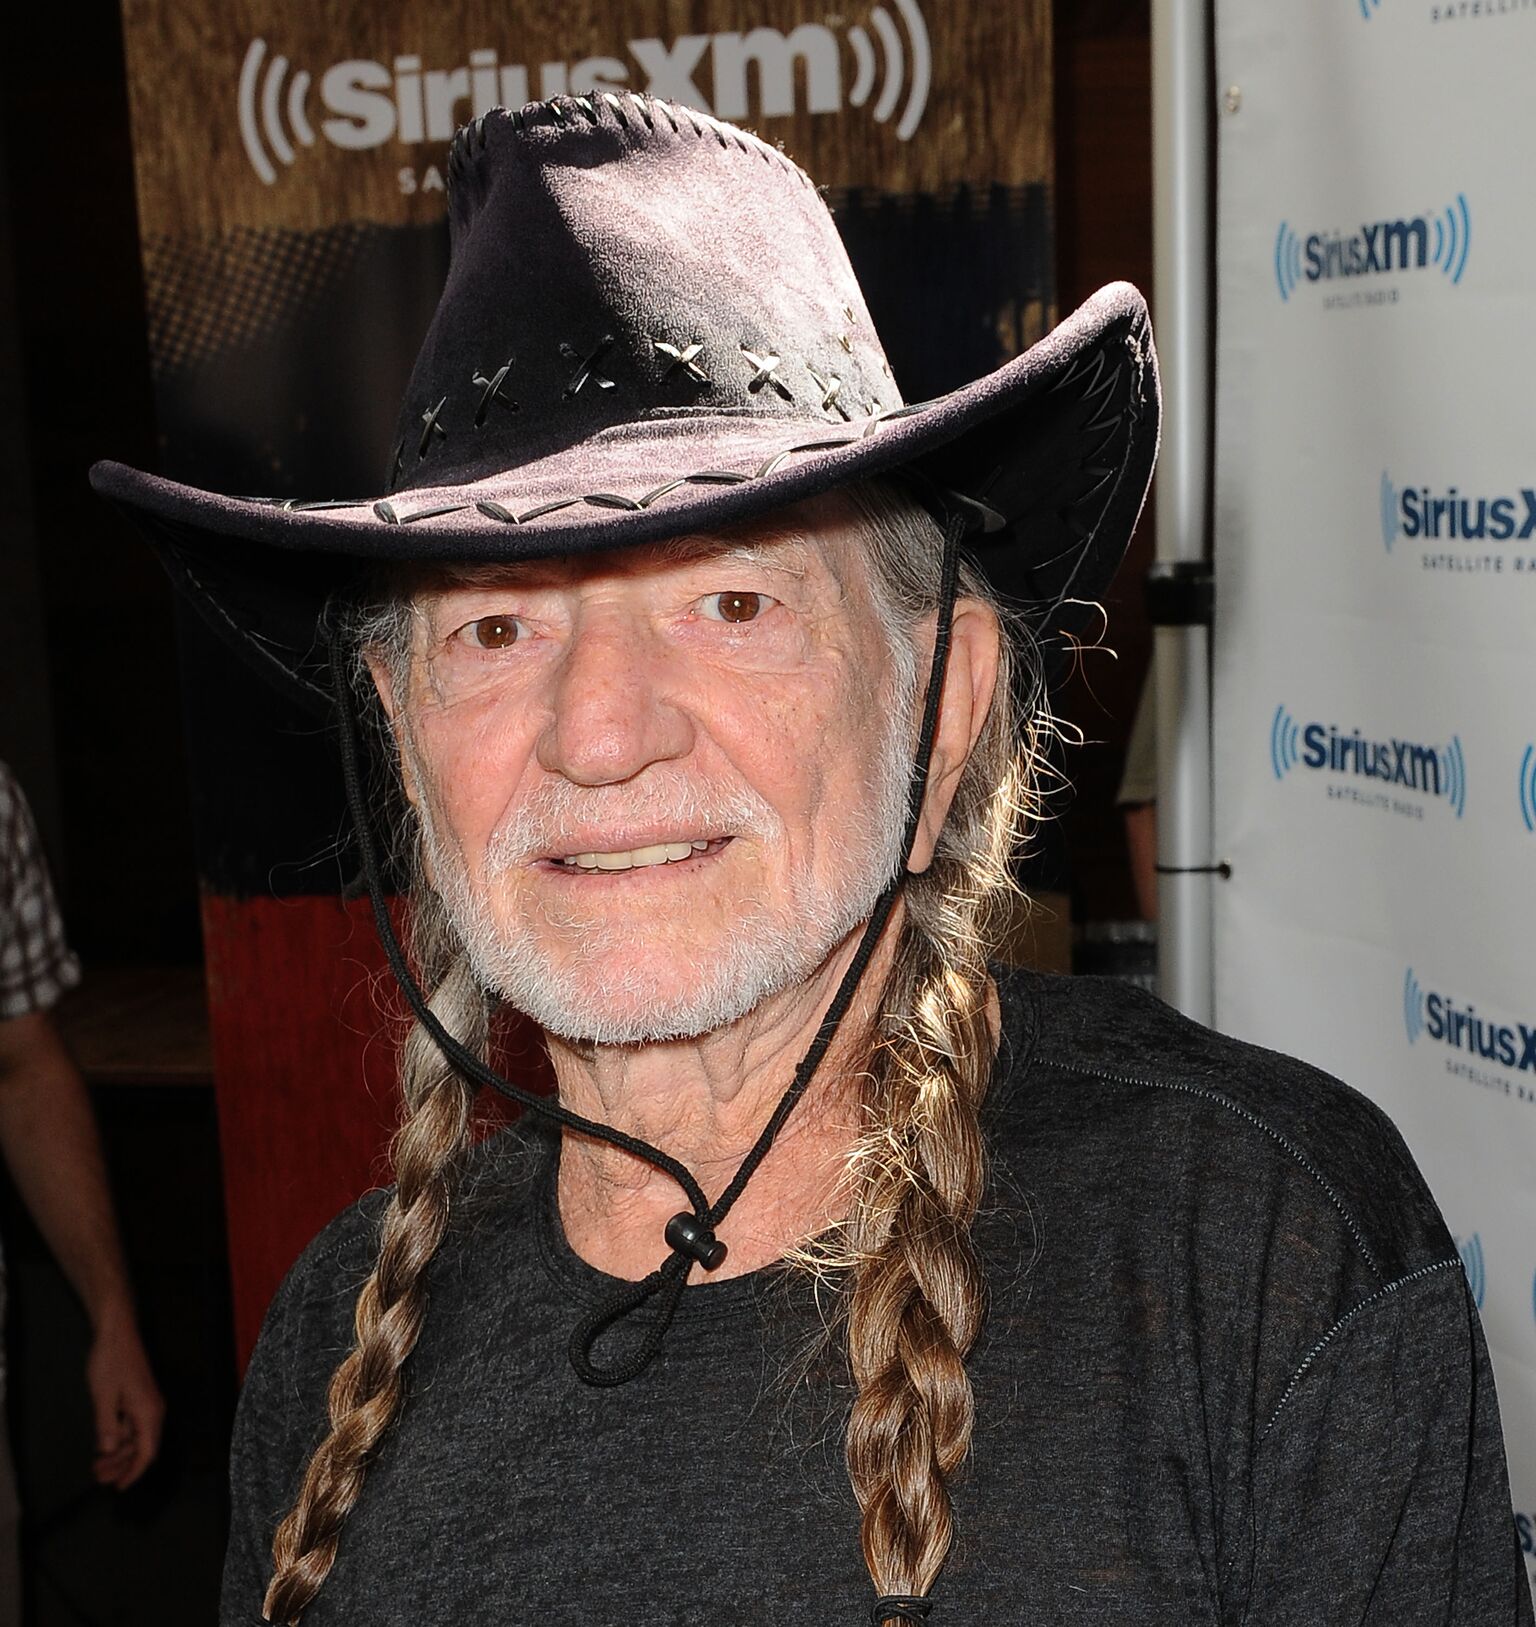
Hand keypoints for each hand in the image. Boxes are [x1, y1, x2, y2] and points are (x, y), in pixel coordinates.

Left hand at [84, 1305, 164, 1488]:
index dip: (134, 1472)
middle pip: (143, 1447)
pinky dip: (119, 1438)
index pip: (147, 1451)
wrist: (117, 1333)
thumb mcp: (103, 1395)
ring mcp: (147, 1403)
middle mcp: (153, 1410)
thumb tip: (108, 1450)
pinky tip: (103, 1443)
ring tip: (96, 1464)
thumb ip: (106, 1425)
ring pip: (137, 1437)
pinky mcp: (140, 1398)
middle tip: (97, 1476)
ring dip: (118, 1453)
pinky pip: (133, 1426)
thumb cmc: (111, 1362)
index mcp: (148, 1411)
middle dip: (122, 1465)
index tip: (118, 1488)